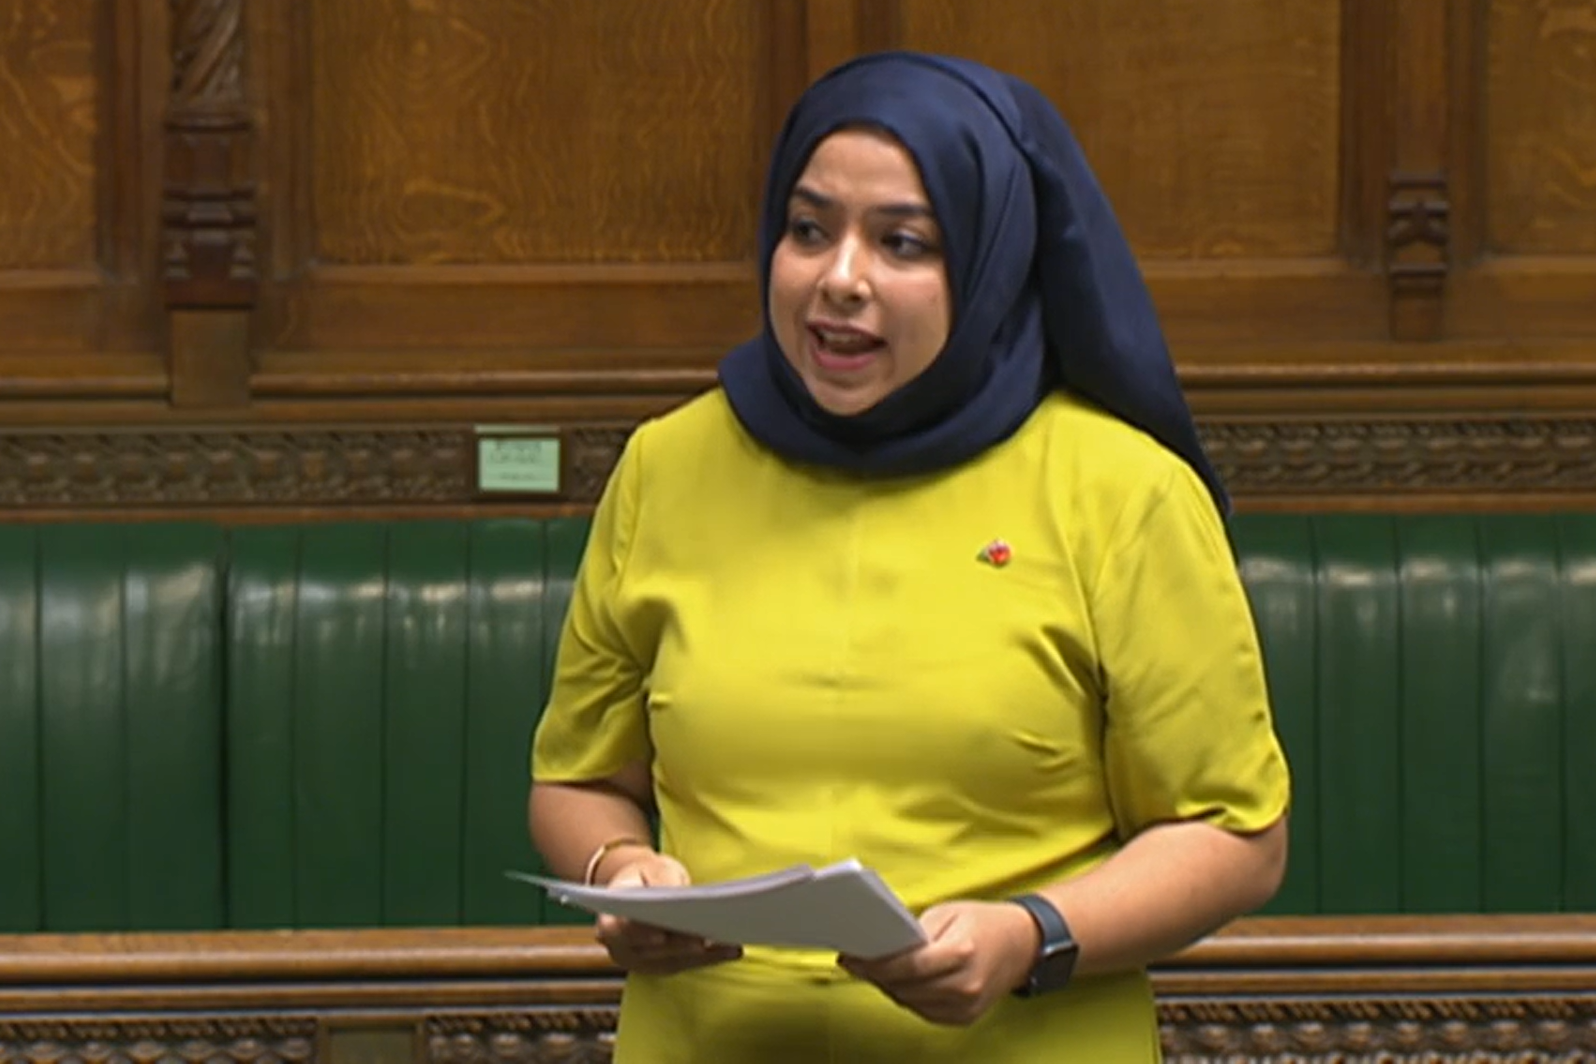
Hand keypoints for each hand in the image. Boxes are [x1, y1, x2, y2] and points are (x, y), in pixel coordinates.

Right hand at [594, 852, 743, 974]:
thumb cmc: (648, 874)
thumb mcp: (652, 867)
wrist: (643, 887)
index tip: (661, 935)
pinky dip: (710, 958)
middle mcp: (620, 946)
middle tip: (706, 939)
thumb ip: (660, 881)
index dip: (638, 934)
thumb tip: (675, 897)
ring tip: (729, 944)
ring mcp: (640, 960)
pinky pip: (686, 964)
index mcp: (609, 917)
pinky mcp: (660, 966)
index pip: (618, 929)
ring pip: (671, 960)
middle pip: (651, 949)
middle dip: (680, 944)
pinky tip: (732, 950)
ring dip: (702, 955)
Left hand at [840, 900, 1039, 1025]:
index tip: (850, 958)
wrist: (1022, 944)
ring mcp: (966, 1006)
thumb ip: (915, 932)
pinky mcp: (964, 1018)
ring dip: (888, 987)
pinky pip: (924, 1010)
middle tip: (855, 961)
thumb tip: (882, 947)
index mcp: (962, 952)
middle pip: (906, 987)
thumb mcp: (948, 912)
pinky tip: (895, 982)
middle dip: (876, 975)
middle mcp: (965, 985)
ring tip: (871, 970)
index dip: (875, 964)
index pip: (908, 966)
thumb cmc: (982, 922)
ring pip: (911, 1002)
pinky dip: (907, 996)